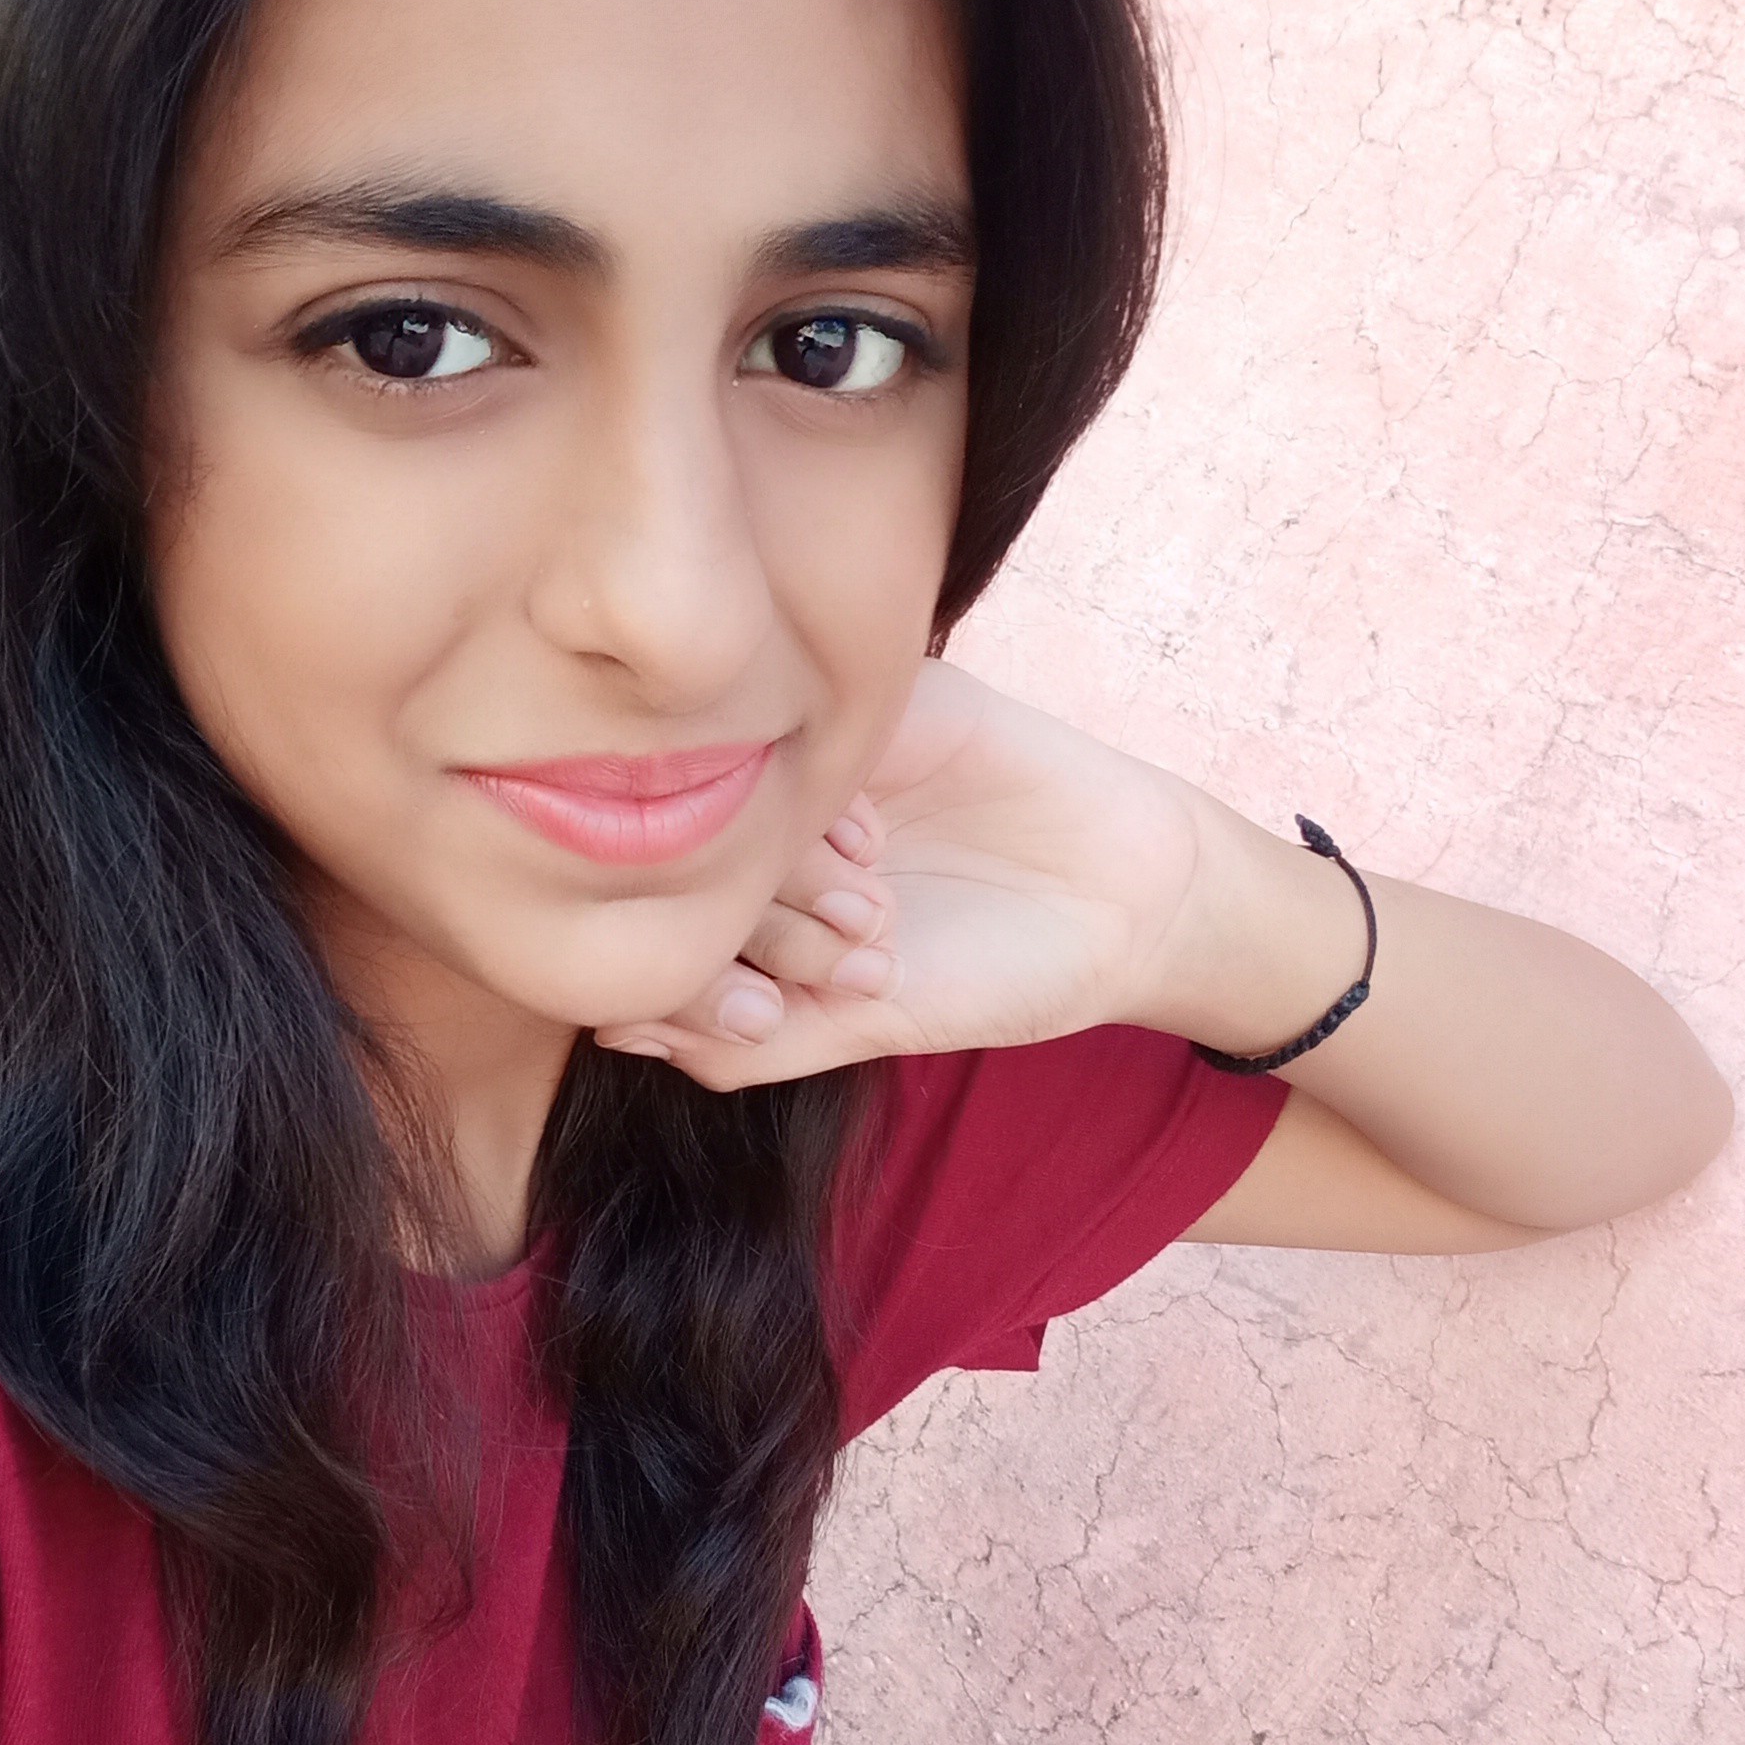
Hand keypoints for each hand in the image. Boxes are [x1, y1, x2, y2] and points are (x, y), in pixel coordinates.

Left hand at [595, 659, 1201, 1087]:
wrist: (1130, 902)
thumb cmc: (999, 973)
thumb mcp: (871, 1027)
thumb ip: (746, 1041)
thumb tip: (613, 1031)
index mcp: (765, 895)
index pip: (674, 916)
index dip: (701, 973)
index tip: (770, 1014)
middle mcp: (786, 820)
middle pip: (697, 851)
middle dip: (760, 923)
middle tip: (852, 960)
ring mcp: (832, 758)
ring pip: (744, 793)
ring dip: (791, 869)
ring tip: (873, 915)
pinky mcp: (890, 703)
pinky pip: (810, 730)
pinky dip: (823, 805)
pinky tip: (875, 850)